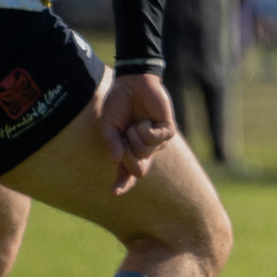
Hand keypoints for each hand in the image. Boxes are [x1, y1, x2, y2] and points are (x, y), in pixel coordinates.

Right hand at [97, 73, 177, 194]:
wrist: (131, 84)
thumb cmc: (119, 104)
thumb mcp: (108, 126)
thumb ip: (112, 144)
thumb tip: (115, 162)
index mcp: (129, 151)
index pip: (127, 173)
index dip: (122, 184)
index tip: (113, 192)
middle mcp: (145, 150)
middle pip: (138, 168)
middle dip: (127, 153)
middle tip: (124, 135)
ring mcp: (158, 142)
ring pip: (144, 152)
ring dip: (134, 135)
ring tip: (136, 122)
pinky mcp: (168, 131)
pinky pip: (154, 139)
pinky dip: (145, 129)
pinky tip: (145, 120)